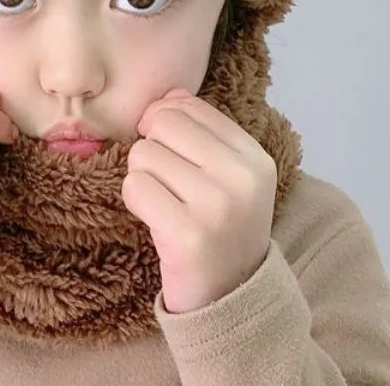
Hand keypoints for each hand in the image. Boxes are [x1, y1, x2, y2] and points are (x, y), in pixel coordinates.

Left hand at [121, 89, 276, 313]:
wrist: (230, 297)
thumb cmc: (220, 225)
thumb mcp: (227, 174)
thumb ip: (201, 129)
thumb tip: (169, 94)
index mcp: (254, 157)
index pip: (190, 106)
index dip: (165, 121)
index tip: (171, 151)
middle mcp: (242, 177)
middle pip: (162, 124)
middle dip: (152, 147)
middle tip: (166, 180)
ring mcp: (216, 206)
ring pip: (144, 154)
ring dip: (142, 178)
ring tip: (165, 202)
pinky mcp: (187, 234)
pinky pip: (135, 187)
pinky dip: (135, 200)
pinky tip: (155, 218)